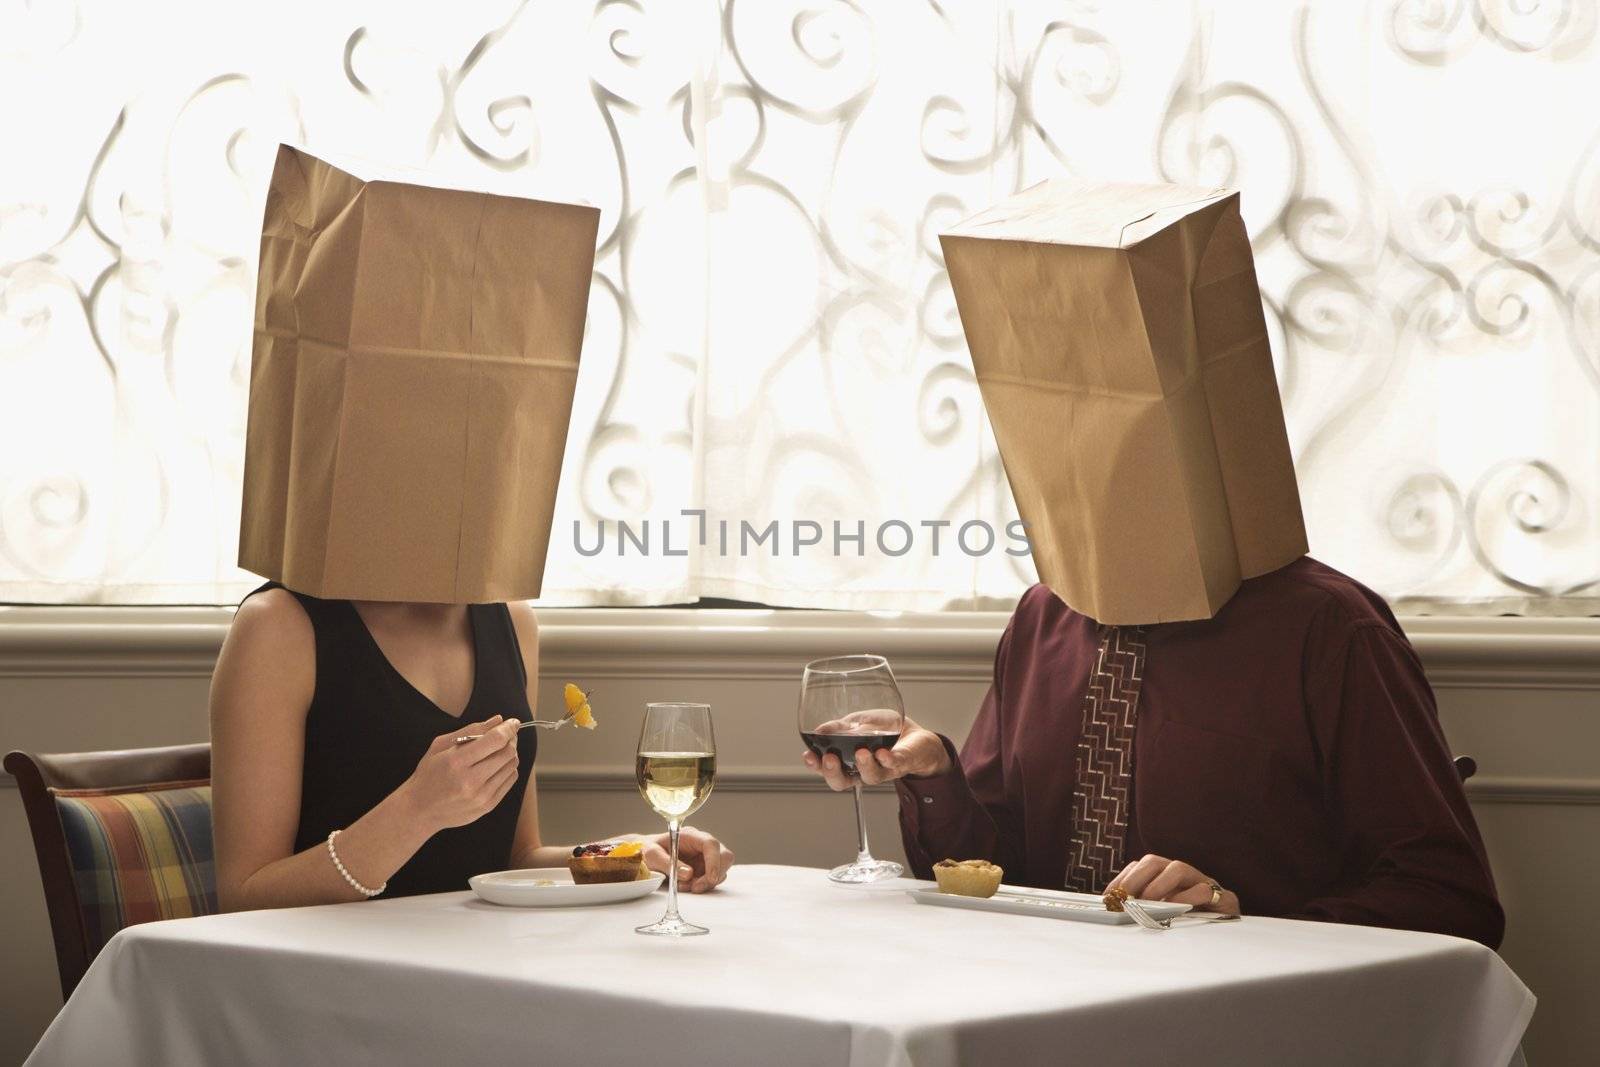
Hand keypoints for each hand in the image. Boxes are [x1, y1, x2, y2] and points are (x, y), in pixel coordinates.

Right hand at [401, 715, 521, 832]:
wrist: (420, 810)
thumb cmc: (429, 774)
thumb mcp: (440, 746)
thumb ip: (470, 730)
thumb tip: (498, 720)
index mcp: (457, 762)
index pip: (495, 740)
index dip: (508, 728)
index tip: (513, 722)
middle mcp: (471, 781)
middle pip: (507, 753)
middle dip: (511, 739)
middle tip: (508, 734)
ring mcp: (481, 796)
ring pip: (511, 766)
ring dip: (511, 753)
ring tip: (500, 749)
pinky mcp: (487, 806)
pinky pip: (510, 781)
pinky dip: (508, 768)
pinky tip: (498, 765)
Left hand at [609, 827, 734, 892]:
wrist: (644, 854)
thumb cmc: (647, 850)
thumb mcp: (651, 855)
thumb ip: (668, 863)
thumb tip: (688, 874)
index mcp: (690, 835)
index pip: (711, 844)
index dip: (714, 861)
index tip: (710, 878)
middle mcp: (701, 844)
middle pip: (724, 856)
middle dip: (714, 875)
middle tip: (696, 887)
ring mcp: (704, 856)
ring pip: (721, 870)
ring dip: (706, 883)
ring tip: (685, 886)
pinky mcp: (704, 868)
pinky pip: (712, 878)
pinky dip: (702, 885)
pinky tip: (687, 886)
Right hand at [801, 715, 951, 789]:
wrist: (914, 734)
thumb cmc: (883, 730)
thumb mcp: (857, 723)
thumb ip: (840, 728)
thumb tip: (820, 730)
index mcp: (848, 761)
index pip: (828, 769)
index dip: (816, 766)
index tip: (808, 756)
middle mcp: (863, 770)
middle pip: (843, 782)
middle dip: (833, 773)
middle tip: (828, 758)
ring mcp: (883, 769)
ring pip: (871, 777)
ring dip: (864, 766)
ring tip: (860, 752)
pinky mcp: (902, 762)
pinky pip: (894, 764)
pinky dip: (888, 760)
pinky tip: (883, 753)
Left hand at [1106, 854, 1240, 914]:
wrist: (1231, 935)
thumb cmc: (1192, 925)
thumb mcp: (1165, 917)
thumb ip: (1144, 910)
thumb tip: (1115, 912)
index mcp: (1165, 876)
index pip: (1139, 867)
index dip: (1122, 880)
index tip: (1108, 898)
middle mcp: (1182, 875)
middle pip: (1154, 862)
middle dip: (1135, 878)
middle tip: (1125, 899)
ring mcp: (1203, 882)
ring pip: (1178, 868)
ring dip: (1158, 885)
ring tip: (1148, 902)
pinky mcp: (1223, 898)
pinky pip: (1203, 890)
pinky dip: (1186, 898)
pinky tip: (1176, 909)